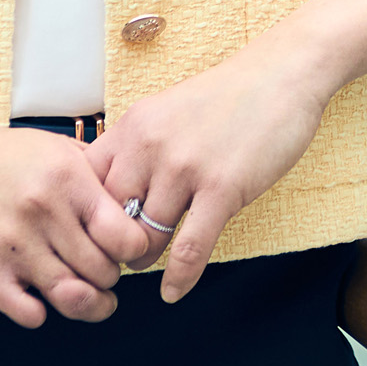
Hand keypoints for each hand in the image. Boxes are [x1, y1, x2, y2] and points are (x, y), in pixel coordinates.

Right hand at [0, 117, 153, 326]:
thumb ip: (94, 173)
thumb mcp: (53, 148)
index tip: (126, 252)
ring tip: (92, 300)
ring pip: (72, 297)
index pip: (125, 237)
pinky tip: (38, 297)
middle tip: (105, 275)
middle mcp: (43, 213)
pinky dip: (40, 312)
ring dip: (87, 304)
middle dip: (110, 278)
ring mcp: (11, 246)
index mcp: (68, 180)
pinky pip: (29, 314)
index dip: (134, 251)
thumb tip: (133, 201)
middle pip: (102, 272)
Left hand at [88, 48, 330, 302]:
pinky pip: (190, 248)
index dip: (83, 217)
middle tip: (116, 257)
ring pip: (145, 238)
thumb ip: (135, 147)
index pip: (84, 186)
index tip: (91, 233)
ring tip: (147, 264)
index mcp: (131, 127)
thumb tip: (109, 191)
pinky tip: (174, 291)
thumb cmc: (225, 96)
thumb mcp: (164, 111)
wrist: (282, 74)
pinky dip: (180, 277)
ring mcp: (185, 168)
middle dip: (110, 244)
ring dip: (144, 259)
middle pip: (109, 218)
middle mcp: (149, 147)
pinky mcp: (222, 188)